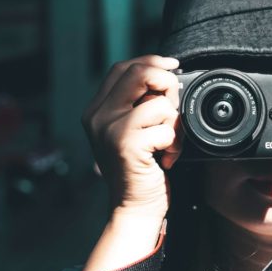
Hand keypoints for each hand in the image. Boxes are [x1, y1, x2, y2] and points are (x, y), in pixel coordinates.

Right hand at [81, 55, 184, 216]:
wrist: (135, 209)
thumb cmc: (141, 170)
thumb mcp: (131, 131)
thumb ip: (138, 104)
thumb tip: (166, 75)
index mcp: (96, 110)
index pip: (123, 68)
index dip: (151, 61)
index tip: (173, 66)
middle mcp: (98, 116)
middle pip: (139, 73)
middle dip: (167, 85)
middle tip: (173, 109)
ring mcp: (109, 129)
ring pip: (158, 102)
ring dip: (174, 124)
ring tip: (168, 144)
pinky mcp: (126, 144)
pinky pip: (165, 128)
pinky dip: (175, 144)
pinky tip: (166, 159)